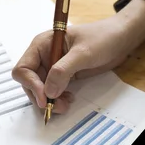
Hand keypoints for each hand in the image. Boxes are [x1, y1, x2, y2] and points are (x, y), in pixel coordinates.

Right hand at [12, 0, 144, 113]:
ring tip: (66, 104)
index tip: (45, 99)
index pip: (24, 69)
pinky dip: (58, 99)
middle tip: (58, 106)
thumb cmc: (103, 38)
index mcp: (42, 44)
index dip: (31, 85)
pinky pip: (53, 91)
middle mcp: (44, 56)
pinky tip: (69, 99)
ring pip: (41, 90)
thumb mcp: (83, 53)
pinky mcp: (64, 76)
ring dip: (50, 100)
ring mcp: (53, 67)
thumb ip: (64, 71)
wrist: (120, 39)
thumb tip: (48, 91)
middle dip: (41, 97)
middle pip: (30, 83)